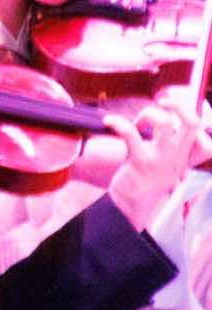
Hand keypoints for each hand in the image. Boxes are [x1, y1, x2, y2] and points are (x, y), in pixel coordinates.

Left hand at [105, 94, 193, 230]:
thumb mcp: (167, 168)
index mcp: (184, 158)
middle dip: (179, 105)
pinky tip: (108, 122)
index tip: (178, 119)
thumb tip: (167, 125)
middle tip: (163, 102)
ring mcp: (160, 158)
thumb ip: (172, 151)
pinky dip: (118, 122)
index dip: (199, 124)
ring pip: (165, 122)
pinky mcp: (140, 160)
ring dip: (149, 112)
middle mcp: (177, 157)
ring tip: (138, 122)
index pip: (207, 141)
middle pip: (193, 123)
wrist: (131, 207)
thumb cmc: (146, 183)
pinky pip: (130, 133)